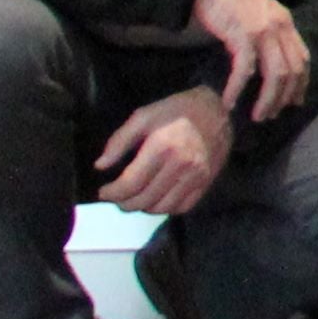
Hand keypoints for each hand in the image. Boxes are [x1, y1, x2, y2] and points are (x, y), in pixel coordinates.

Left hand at [94, 87, 235, 220]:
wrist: (216, 109)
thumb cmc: (176, 110)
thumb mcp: (143, 116)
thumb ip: (119, 140)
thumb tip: (101, 166)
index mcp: (163, 147)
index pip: (131, 183)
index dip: (112, 193)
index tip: (103, 192)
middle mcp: (182, 165)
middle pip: (144, 199)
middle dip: (124, 203)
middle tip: (116, 198)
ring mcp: (197, 176)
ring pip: (162, 208)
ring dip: (143, 208)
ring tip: (135, 199)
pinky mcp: (207, 182)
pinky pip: (182, 207)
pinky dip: (165, 208)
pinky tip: (157, 198)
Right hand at [191, 0, 311, 117]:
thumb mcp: (257, 16)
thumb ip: (266, 36)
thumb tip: (266, 64)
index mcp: (286, 22)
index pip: (303, 59)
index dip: (300, 84)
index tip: (293, 102)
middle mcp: (280, 26)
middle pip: (293, 71)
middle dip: (284, 97)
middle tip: (271, 115)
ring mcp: (263, 31)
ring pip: (275, 75)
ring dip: (267, 100)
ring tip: (257, 116)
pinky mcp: (243, 35)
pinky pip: (245, 70)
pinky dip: (237, 89)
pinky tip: (229, 102)